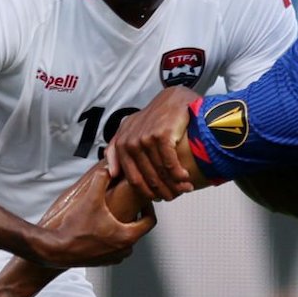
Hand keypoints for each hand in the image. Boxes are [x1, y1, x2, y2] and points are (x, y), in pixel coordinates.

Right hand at [33, 162, 155, 267]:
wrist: (56, 250)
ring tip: (114, 215)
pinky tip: (102, 227)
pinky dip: (113, 238)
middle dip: (135, 216)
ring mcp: (114, 258)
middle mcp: (124, 250)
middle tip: (130, 204)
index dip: (149, 207)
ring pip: (126, 239)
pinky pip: (115, 248)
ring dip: (123, 227)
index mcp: (127, 236)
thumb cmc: (74, 230)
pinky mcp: (103, 262)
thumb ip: (101, 179)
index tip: (143, 200)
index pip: (150, 221)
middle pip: (139, 230)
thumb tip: (108, 168)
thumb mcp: (91, 199)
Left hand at [106, 86, 199, 200]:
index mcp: (122, 145)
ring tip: (185, 189)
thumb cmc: (154, 117)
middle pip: (148, 178)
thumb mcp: (129, 130)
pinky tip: (186, 177)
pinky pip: (169, 162)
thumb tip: (111, 173)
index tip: (159, 198)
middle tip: (175, 196)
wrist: (173, 99)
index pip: (133, 179)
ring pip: (160, 172)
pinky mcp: (160, 135)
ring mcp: (145, 138)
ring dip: (174, 185)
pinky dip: (178, 174)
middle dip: (163, 191)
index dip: (147, 192)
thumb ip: (116, 150)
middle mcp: (131, 142)